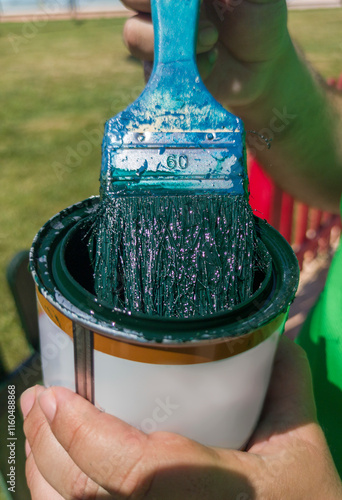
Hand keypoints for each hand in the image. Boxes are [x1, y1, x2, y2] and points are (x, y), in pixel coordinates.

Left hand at [21, 336, 341, 498]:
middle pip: (82, 497)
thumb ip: (284, 386)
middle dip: (45, 442)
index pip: (135, 473)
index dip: (84, 434)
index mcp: (218, 494)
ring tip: (38, 424)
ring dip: (39, 469)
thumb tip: (272, 336)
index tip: (57, 393)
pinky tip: (52, 470)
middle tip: (39, 397)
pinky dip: (52, 498)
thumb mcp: (302, 447)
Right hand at [122, 0, 289, 108]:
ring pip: (134, 34)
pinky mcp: (161, 72)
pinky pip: (150, 70)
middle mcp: (163, 8)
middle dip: (155, 5)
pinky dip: (179, 68)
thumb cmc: (259, 18)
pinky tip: (209, 64)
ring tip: (211, 41)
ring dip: (171, 39)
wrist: (262, 68)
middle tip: (187, 12)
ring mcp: (158, 39)